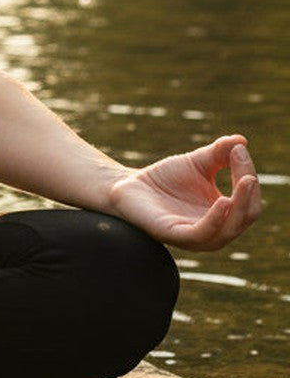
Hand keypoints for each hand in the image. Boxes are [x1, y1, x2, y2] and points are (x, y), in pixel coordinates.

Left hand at [107, 135, 261, 250]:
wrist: (129, 185)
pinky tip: (223, 201)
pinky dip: (216, 219)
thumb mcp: (197, 163)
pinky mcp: (176, 236)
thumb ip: (219, 153)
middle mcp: (216, 230)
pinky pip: (202, 233)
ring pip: (229, 230)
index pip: (248, 200)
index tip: (239, 149)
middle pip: (245, 217)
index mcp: (224, 215)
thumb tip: (242, 141)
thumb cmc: (165, 178)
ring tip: (245, 181)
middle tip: (249, 173)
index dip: (248, 174)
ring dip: (241, 206)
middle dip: (250, 195)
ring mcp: (196, 236)